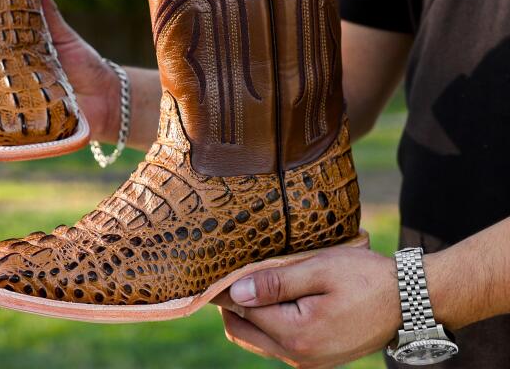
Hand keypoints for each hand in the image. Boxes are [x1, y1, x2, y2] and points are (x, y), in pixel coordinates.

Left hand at [214, 246, 400, 368]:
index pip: (241, 311)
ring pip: (258, 339)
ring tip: (254, 279)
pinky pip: (277, 342)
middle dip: (231, 304)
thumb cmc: (364, 278)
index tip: (217, 267)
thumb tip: (235, 292)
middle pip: (242, 331)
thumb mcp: (318, 270)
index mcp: (297, 334)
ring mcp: (308, 360)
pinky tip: (275, 294)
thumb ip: (275, 282)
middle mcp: (299, 355)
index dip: (226, 288)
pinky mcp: (317, 357)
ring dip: (249, 313)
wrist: (409, 301)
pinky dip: (267, 321)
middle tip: (232, 272)